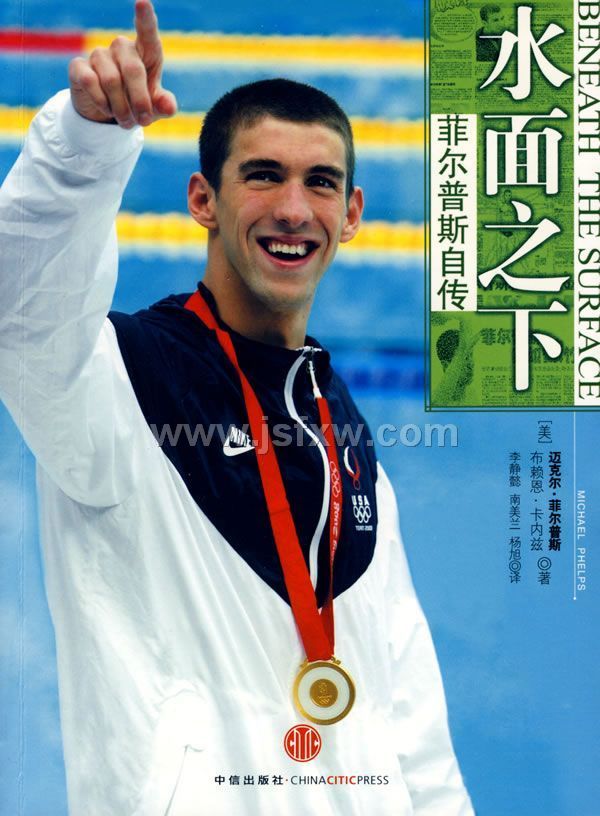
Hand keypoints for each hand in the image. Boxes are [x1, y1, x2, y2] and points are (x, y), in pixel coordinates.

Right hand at [68, 0, 176, 127]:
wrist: (107, 114)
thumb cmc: (137, 104)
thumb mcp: (154, 108)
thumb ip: (164, 105)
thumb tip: (169, 106)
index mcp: (145, 53)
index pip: (147, 33)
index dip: (145, 18)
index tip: (142, 1)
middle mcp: (122, 47)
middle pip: (132, 70)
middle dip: (140, 101)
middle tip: (142, 122)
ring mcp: (99, 54)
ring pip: (112, 81)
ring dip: (121, 108)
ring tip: (126, 122)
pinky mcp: (79, 66)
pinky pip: (91, 82)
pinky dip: (102, 103)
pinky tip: (106, 110)